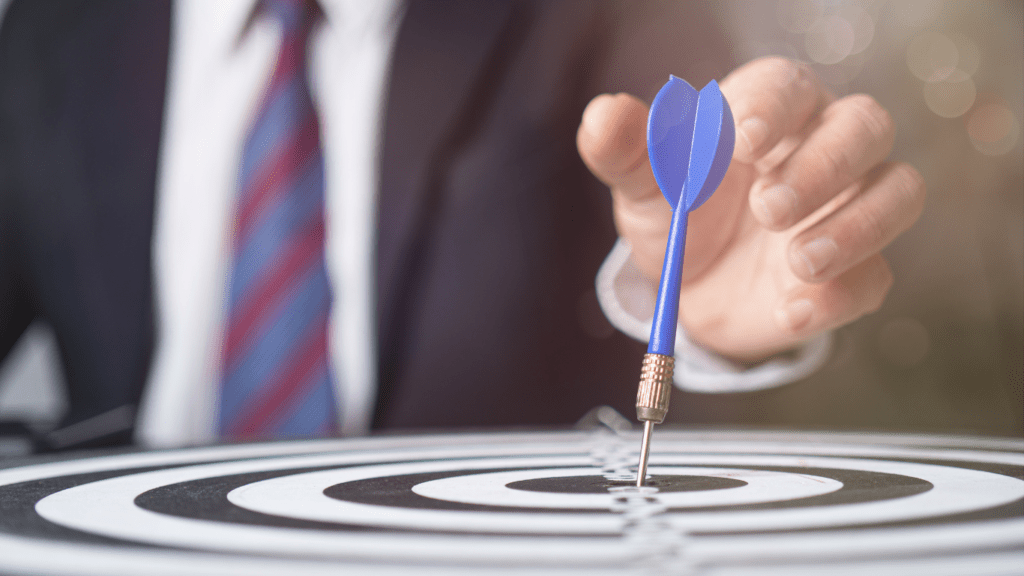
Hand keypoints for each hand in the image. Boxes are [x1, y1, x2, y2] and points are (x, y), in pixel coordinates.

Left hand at [577, 57, 924, 362]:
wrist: (691, 290)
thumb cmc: (677, 215)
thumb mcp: (643, 187)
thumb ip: (624, 150)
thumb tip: (602, 116)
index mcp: (769, 113)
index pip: (789, 86)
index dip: (774, 107)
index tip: (746, 140)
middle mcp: (824, 150)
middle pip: (865, 127)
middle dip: (823, 165)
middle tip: (767, 208)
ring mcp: (849, 211)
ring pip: (898, 191)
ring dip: (855, 225)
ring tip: (796, 261)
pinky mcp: (856, 273)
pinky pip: (876, 277)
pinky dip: (839, 296)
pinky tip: (791, 310)